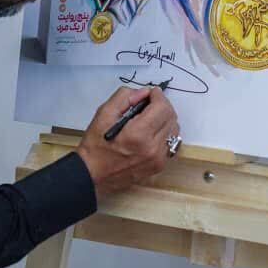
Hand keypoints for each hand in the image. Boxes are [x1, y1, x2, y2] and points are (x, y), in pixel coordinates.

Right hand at [76, 86, 179, 201]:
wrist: (93, 175)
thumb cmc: (96, 147)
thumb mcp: (104, 115)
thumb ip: (125, 98)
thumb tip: (144, 92)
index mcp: (138, 134)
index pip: (162, 108)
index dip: (158, 96)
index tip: (152, 93)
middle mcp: (152, 148)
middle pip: (171, 117)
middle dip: (162, 106)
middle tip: (149, 104)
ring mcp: (158, 159)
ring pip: (174, 130)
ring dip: (165, 119)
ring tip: (149, 119)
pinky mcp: (159, 165)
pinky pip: (171, 143)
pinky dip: (165, 133)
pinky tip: (151, 132)